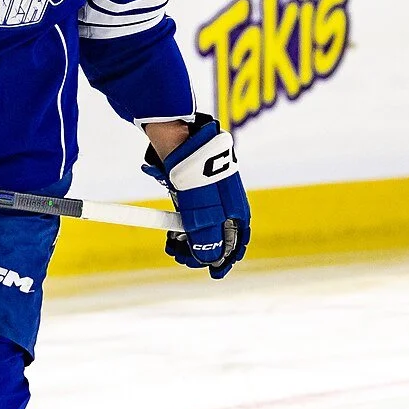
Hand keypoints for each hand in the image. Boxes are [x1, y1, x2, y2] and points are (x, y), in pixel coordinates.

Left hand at [142, 117, 249, 278]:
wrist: (176, 136)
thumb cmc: (194, 174)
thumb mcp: (201, 212)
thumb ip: (206, 238)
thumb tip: (210, 261)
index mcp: (236, 207)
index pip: (237, 240)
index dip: (226, 258)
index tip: (213, 273)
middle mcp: (227, 202)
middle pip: (219, 235)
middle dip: (203, 251)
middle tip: (182, 259)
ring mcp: (211, 194)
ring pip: (204, 225)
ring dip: (190, 241)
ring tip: (172, 247)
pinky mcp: (194, 187)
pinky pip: (192, 214)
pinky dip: (183, 226)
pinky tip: (171, 233)